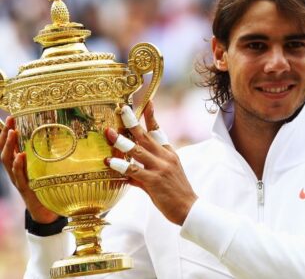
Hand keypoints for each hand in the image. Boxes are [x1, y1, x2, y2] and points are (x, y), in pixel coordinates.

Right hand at [0, 116, 57, 223]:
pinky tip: (21, 155)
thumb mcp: (47, 168)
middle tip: (10, 121)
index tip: (12, 117)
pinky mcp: (26, 189)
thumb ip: (49, 156)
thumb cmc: (47, 187)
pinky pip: (19, 176)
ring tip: (13, 133)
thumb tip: (63, 137)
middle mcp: (16, 171)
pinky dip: (18, 166)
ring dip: (9, 146)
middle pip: (4, 151)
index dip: (7, 132)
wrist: (47, 211)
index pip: (9, 146)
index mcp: (20, 165)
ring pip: (8, 161)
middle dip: (5, 135)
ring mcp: (19, 180)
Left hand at [105, 102, 197, 224]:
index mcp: (169, 153)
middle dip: (132, 121)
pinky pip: (134, 171)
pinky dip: (121, 166)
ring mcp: (160, 168)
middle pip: (146, 135)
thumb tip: (127, 172)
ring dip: (122, 141)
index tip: (146, 102)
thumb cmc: (176, 192)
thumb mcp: (165, 175)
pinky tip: (109, 162)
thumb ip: (145, 171)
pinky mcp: (154, 181)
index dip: (151, 116)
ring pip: (138, 150)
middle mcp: (165, 157)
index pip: (159, 131)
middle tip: (121, 109)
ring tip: (109, 133)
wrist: (189, 208)